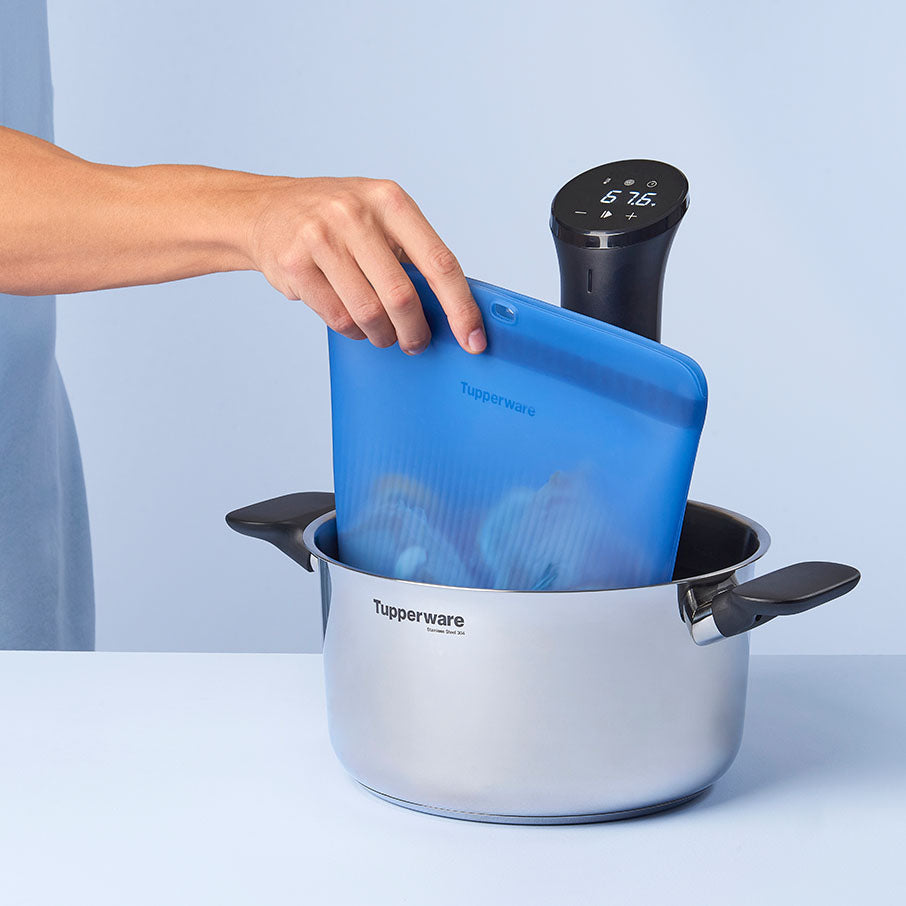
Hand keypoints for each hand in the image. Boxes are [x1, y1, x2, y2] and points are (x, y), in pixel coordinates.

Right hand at [246, 176, 485, 354]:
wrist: (265, 210)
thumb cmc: (334, 220)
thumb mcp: (377, 218)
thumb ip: (410, 254)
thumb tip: (452, 309)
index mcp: (390, 200)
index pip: (440, 262)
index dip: (461, 308)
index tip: (473, 340)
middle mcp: (356, 214)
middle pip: (402, 296)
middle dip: (415, 332)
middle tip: (416, 343)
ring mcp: (321, 237)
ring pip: (368, 313)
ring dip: (382, 335)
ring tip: (384, 335)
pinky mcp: (294, 264)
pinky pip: (337, 318)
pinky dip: (353, 332)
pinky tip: (355, 325)